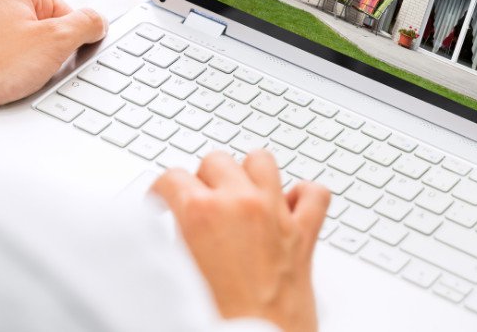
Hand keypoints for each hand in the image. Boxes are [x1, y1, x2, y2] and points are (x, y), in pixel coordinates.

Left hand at [0, 0, 106, 112]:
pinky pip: (0, 54)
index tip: (58, 55)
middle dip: (46, 49)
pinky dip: (6, 67)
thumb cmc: (0, 65)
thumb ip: (87, 24)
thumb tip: (98, 22)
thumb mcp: (57, 41)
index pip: (64, 12)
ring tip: (16, 74)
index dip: (68, 39)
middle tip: (36, 66)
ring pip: (21, 42)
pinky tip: (2, 78)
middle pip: (43, 25)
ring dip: (26, 60)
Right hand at [152, 150, 329, 331]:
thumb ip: (178, 239)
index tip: (162, 201)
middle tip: (197, 201)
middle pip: (217, 160)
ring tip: (239, 192)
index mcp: (201, 214)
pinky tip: (288, 205)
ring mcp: (275, 215)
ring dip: (248, 174)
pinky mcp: (304, 234)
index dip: (161, 191)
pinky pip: (315, 193)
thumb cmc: (218, 321)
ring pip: (262, 161)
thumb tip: (175, 225)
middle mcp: (240, 205)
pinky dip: (302, 195)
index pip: (172, 177)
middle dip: (203, 179)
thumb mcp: (179, 273)